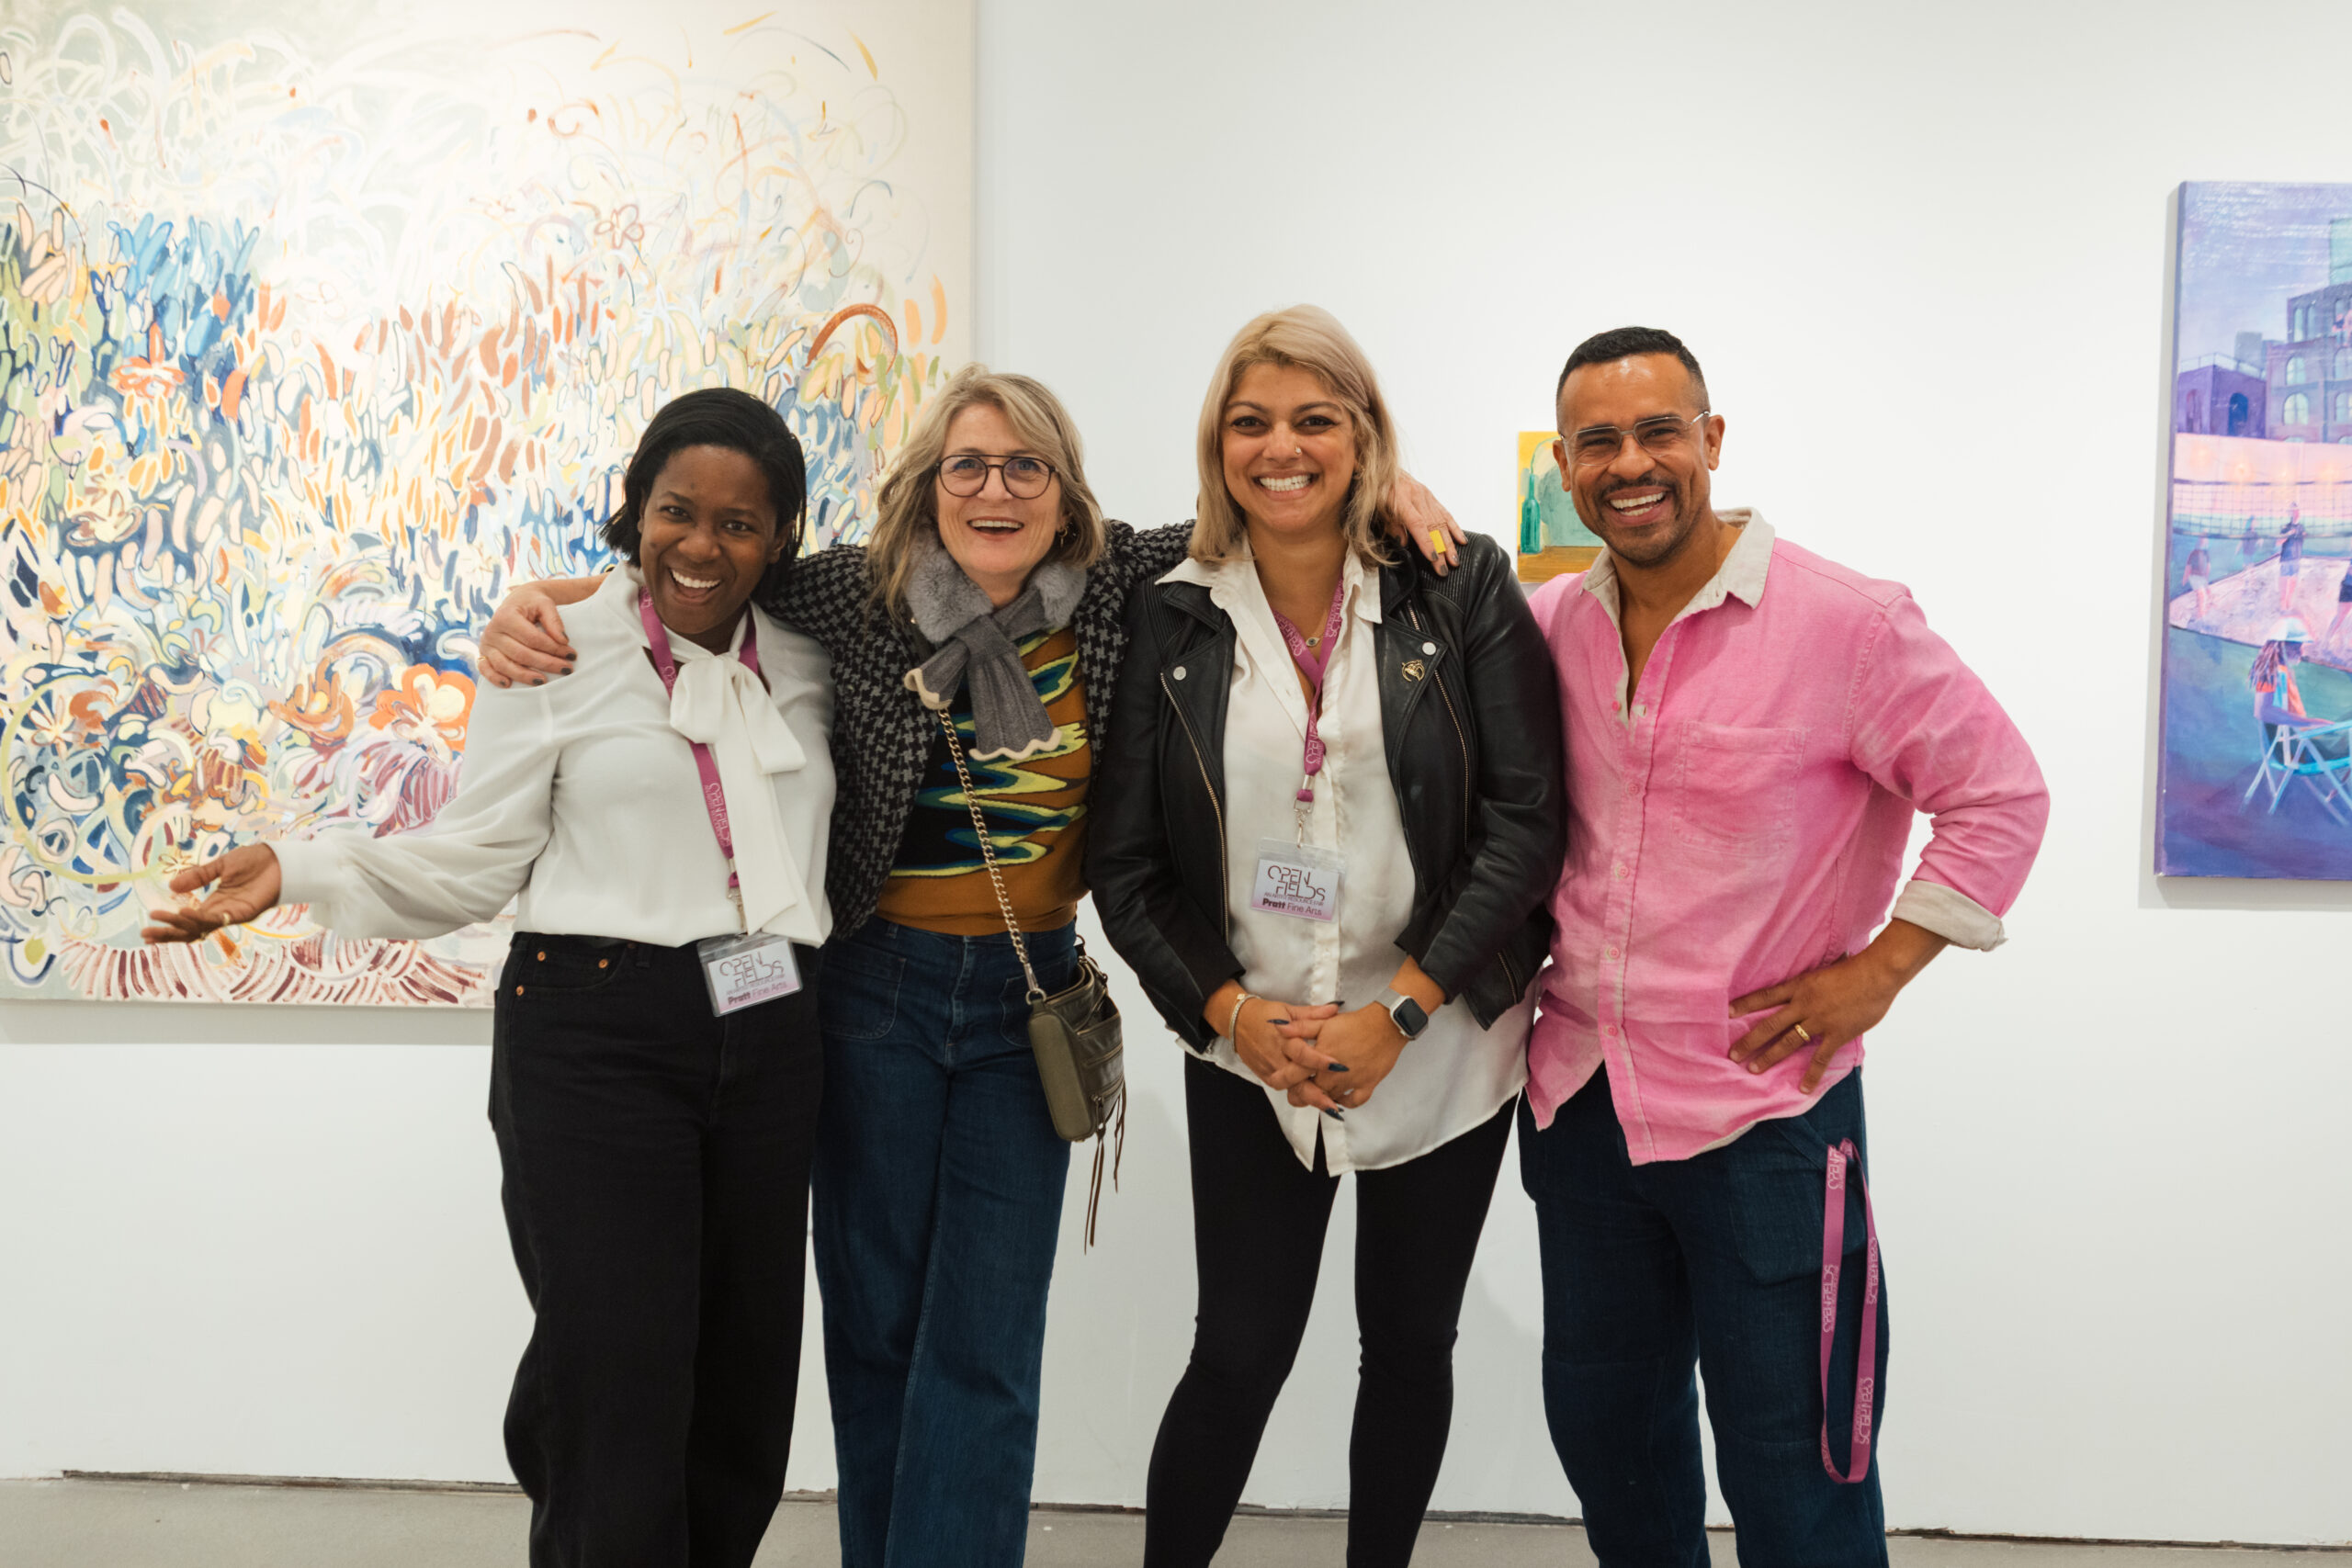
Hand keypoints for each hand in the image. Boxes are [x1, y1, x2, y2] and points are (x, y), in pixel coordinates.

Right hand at [142, 844, 283, 943]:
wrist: (280, 859)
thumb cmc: (254, 862)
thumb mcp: (221, 866)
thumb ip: (198, 876)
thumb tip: (172, 887)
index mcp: (214, 904)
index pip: (187, 922)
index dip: (169, 926)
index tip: (147, 929)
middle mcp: (221, 913)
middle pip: (190, 930)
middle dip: (168, 934)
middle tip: (145, 935)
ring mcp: (232, 914)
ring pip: (200, 927)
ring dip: (178, 925)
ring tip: (157, 920)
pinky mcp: (244, 913)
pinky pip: (218, 919)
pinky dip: (200, 917)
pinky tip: (183, 913)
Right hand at [479, 581, 583, 687]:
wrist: (516, 601)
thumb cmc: (532, 603)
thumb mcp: (545, 604)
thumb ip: (554, 621)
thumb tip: (563, 640)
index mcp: (506, 616)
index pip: (533, 639)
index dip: (554, 649)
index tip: (571, 654)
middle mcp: (492, 631)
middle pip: (521, 654)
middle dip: (546, 663)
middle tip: (566, 669)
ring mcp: (486, 644)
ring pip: (504, 665)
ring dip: (524, 676)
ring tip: (543, 681)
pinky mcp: (483, 653)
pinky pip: (485, 669)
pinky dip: (494, 678)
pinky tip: (508, 684)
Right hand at [1232, 997, 1340, 1100]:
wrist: (1237, 1021)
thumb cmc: (1264, 1014)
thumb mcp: (1288, 1009)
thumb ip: (1312, 1013)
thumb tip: (1335, 1009)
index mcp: (1281, 1037)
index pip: (1301, 1053)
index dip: (1318, 1061)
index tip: (1337, 1066)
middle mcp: (1274, 1055)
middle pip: (1294, 1078)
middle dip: (1314, 1091)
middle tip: (1333, 1102)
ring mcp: (1268, 1068)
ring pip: (1288, 1087)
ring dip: (1307, 1097)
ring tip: (1327, 1106)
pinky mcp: (1264, 1075)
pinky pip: (1282, 1088)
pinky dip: (1297, 1094)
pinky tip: (1314, 1100)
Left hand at [1283, 1002, 1408, 1111]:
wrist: (1385, 1025)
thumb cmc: (1354, 1023)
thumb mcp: (1324, 1023)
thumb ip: (1300, 1028)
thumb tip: (1277, 1025)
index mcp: (1320, 1058)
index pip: (1296, 1075)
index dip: (1286, 1080)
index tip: (1282, 1082)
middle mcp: (1334, 1074)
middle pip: (1312, 1092)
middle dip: (1302, 1094)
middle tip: (1296, 1094)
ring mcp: (1351, 1082)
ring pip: (1331, 1099)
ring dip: (1323, 1098)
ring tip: (1317, 1094)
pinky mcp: (1367, 1085)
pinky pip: (1354, 1101)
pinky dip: (1346, 1103)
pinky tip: (1340, 1100)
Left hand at [1386, 471, 1464, 575]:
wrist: (1382, 468)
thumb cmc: (1377, 489)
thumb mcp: (1377, 508)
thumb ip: (1391, 525)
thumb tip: (1404, 542)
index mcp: (1402, 500)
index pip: (1418, 524)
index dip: (1427, 543)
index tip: (1433, 558)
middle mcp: (1417, 497)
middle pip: (1433, 527)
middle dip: (1441, 550)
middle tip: (1445, 568)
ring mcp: (1426, 496)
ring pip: (1441, 522)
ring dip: (1450, 543)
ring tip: (1455, 560)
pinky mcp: (1430, 496)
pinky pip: (1445, 513)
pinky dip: (1454, 528)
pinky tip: (1461, 540)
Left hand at [1727, 921, 1948, 1090]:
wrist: (1877, 974)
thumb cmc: (1854, 968)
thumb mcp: (1824, 971)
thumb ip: (1812, 984)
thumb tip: (1806, 988)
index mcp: (1800, 986)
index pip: (1767, 996)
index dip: (1746, 1004)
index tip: (1727, 1012)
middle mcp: (1804, 1004)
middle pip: (1770, 1024)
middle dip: (1750, 1040)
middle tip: (1733, 1054)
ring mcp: (1819, 1020)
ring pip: (1788, 1041)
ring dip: (1770, 1056)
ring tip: (1754, 1069)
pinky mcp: (1836, 1034)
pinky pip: (1820, 1058)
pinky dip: (1811, 1074)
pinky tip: (1803, 1088)